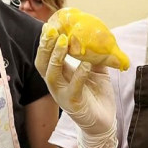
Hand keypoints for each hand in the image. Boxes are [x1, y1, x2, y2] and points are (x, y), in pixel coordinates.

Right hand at [35, 26, 116, 147]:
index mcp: (60, 75)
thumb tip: (97, 36)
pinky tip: (85, 64)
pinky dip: (79, 74)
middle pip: (42, 63)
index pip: (46, 56)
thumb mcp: (96, 71)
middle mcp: (56, 84)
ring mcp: (63, 95)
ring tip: (63, 41)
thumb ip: (93, 56)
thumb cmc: (97, 96)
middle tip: (51, 29)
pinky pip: (73, 88)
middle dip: (45, 46)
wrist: (104, 123)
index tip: (49, 25)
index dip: (45, 42)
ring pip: (51, 74)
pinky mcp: (73, 105)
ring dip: (56, 56)